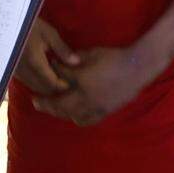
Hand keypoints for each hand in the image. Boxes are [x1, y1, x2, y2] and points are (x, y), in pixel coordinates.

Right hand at [14, 19, 79, 95]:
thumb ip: (62, 50)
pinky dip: (36, 82)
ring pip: (33, 87)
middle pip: (43, 89)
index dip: (63, 86)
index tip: (72, 82)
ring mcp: (17, 72)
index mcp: (36, 63)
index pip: (52, 83)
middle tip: (66, 81)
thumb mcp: (49, 34)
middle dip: (55, 88)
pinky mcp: (12, 70)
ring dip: (45, 86)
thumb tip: (76, 62)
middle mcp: (25, 71)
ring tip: (56, 77)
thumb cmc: (31, 25)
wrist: (8, 22)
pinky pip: (26, 82)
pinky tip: (43, 74)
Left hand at [32, 47, 152, 125]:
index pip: (59, 79)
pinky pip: (86, 120)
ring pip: (71, 115)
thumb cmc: (114, 57)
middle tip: (35, 101)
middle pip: (59, 104)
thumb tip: (62, 60)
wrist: (137, 67)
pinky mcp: (104, 111)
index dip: (51, 75)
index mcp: (81, 80)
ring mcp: (95, 107)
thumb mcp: (92, 52)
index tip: (44, 73)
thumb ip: (75, 58)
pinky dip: (76, 118)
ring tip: (52, 108)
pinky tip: (73, 115)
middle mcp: (85, 97)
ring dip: (59, 112)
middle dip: (46, 103)